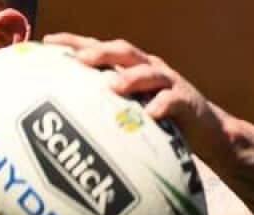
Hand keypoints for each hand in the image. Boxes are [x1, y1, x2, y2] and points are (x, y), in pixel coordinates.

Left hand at [42, 32, 233, 166]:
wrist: (206, 132)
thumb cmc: (157, 123)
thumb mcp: (127, 111)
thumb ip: (101, 108)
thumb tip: (60, 120)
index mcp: (131, 68)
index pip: (100, 49)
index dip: (75, 42)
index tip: (47, 42)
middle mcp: (149, 69)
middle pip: (124, 52)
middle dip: (101, 52)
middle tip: (78, 60)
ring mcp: (170, 84)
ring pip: (151, 72)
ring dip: (131, 77)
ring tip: (113, 86)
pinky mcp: (187, 103)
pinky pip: (174, 101)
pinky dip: (162, 105)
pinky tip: (151, 114)